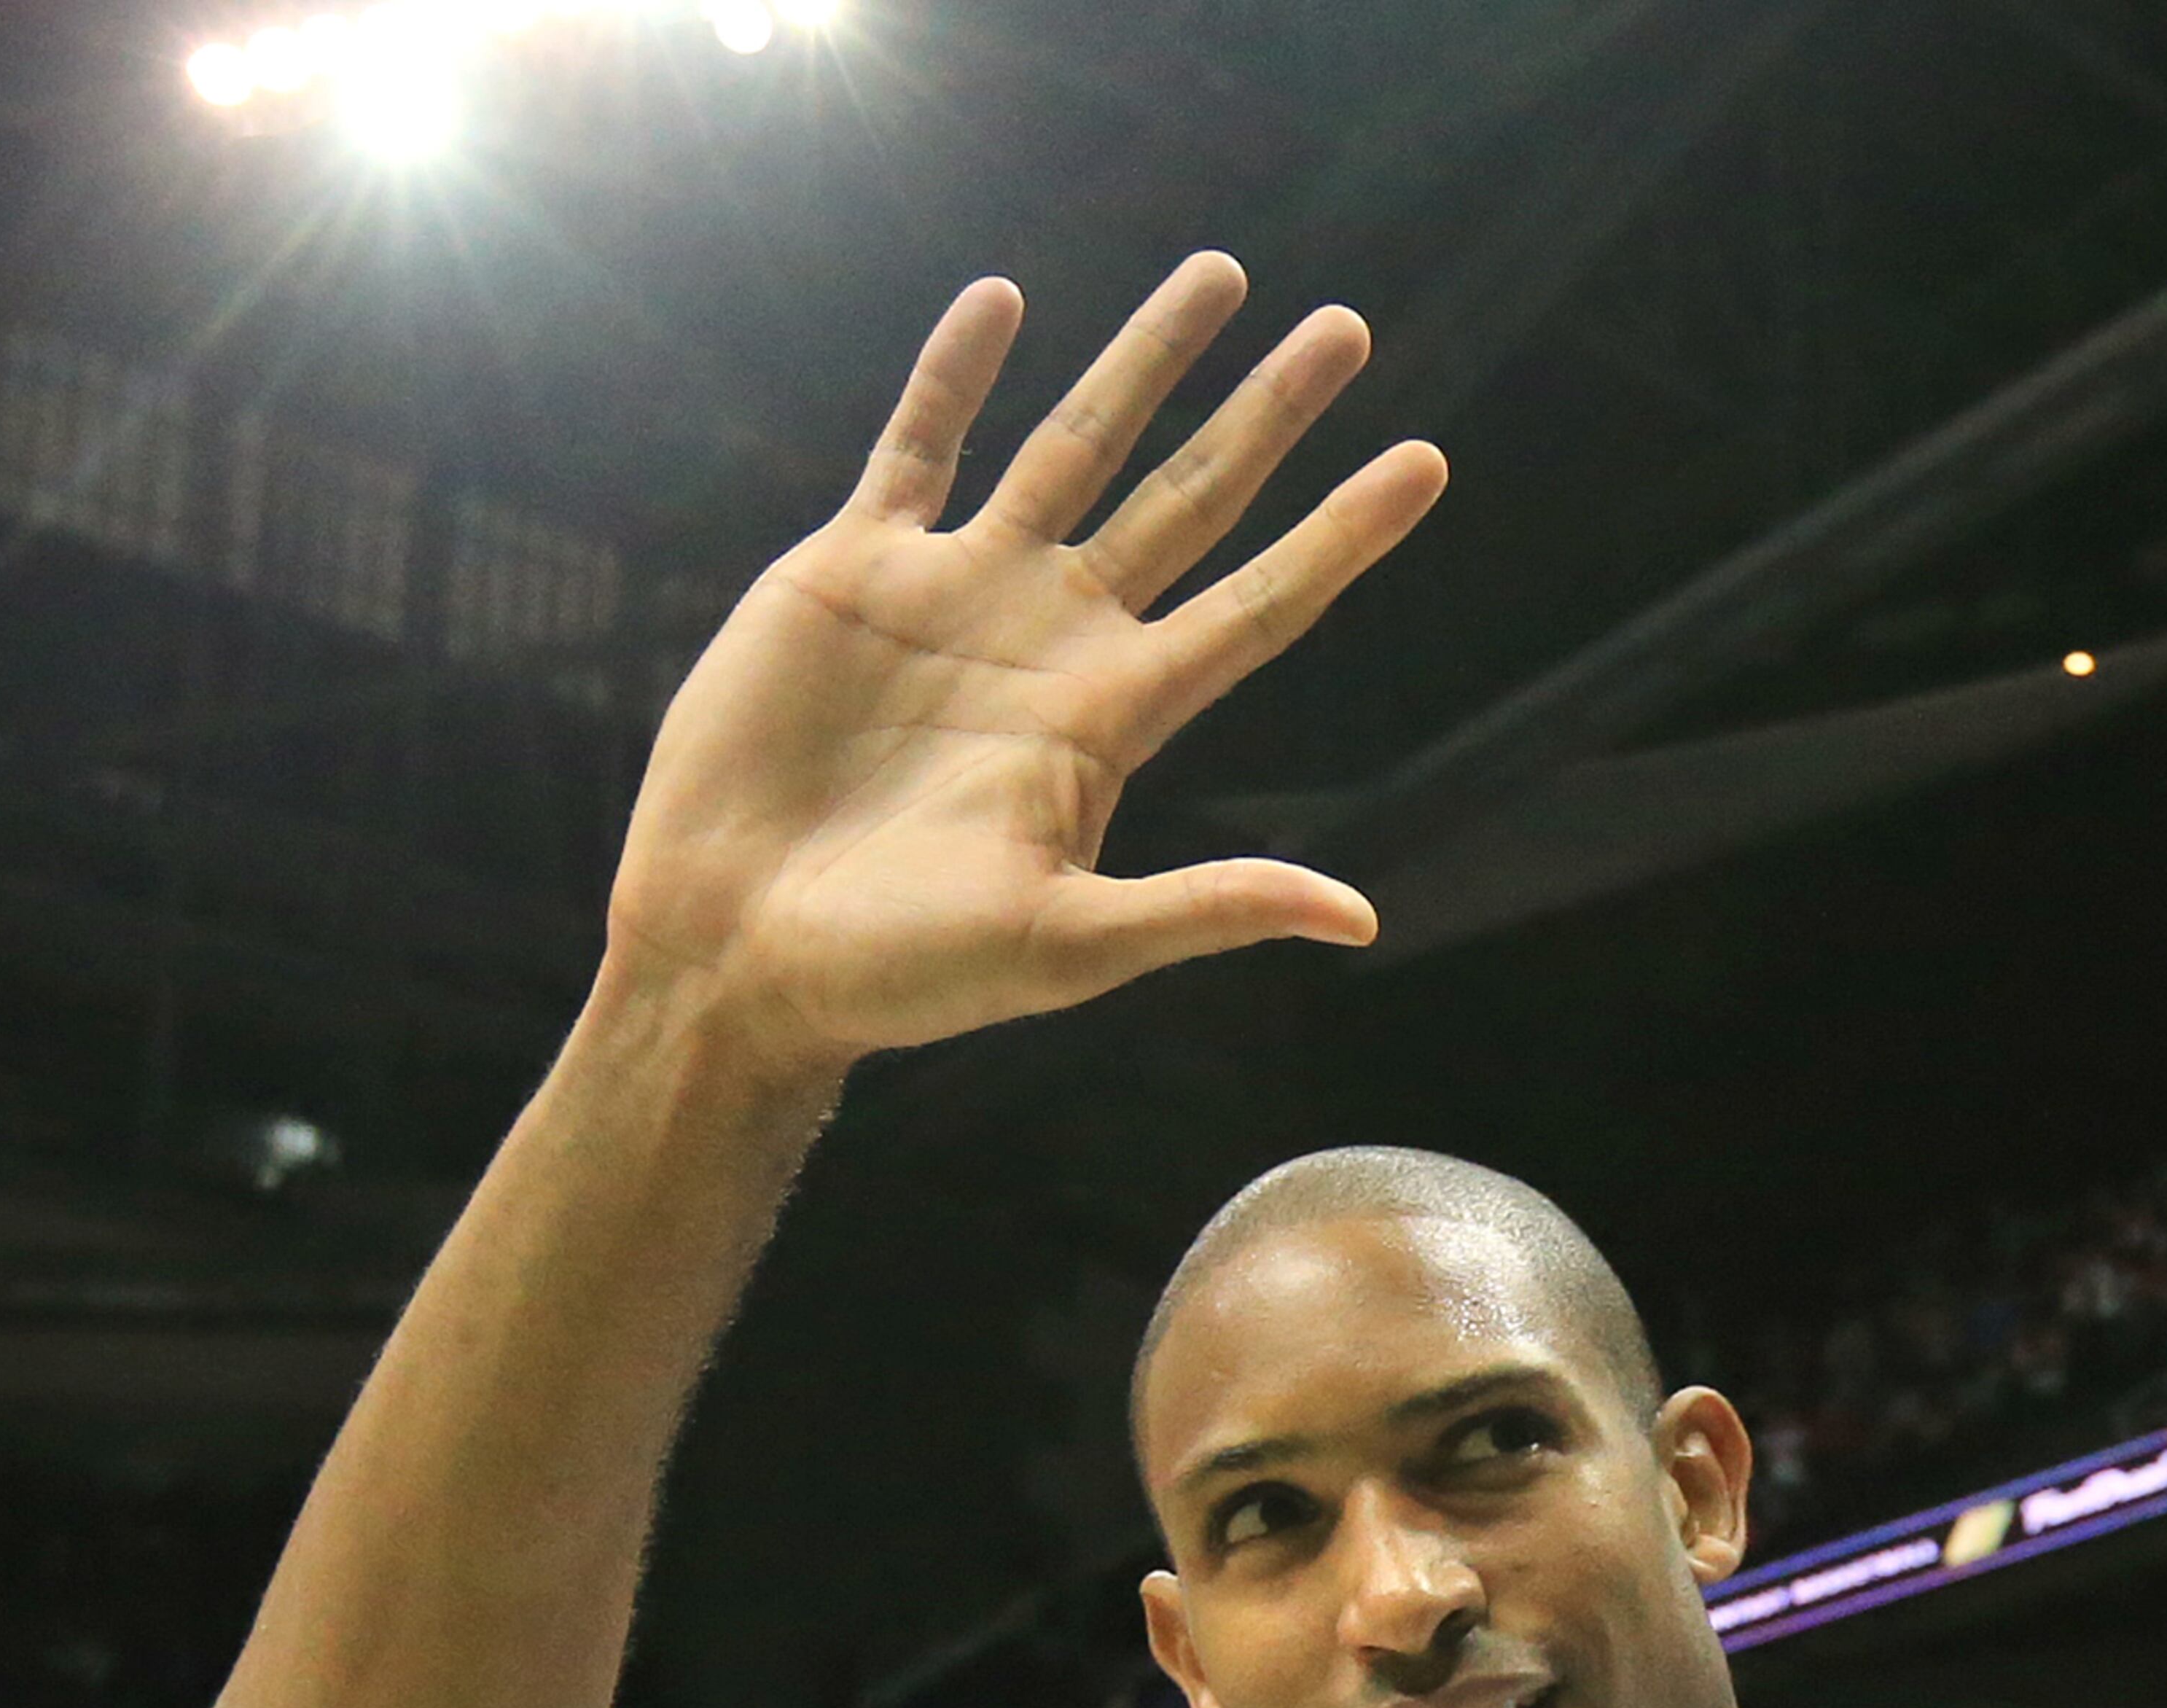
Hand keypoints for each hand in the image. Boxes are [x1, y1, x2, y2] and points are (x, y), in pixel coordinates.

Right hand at [605, 254, 1445, 1070]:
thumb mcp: (1070, 948)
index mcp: (1111, 721)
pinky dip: (957, 373)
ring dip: (1144, 361)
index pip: (1258, 606)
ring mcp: (957, 595)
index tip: (1426, 461)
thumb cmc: (901, 973)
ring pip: (1076, 444)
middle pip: (1190, 500)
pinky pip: (919, 446)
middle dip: (1267, 414)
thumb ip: (1206, 908)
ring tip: (1220, 275)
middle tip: (1349, 329)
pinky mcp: (853, 571)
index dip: (1341, 534)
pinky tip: (1004, 302)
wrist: (740, 950)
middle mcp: (1052, 640)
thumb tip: (1358, 920)